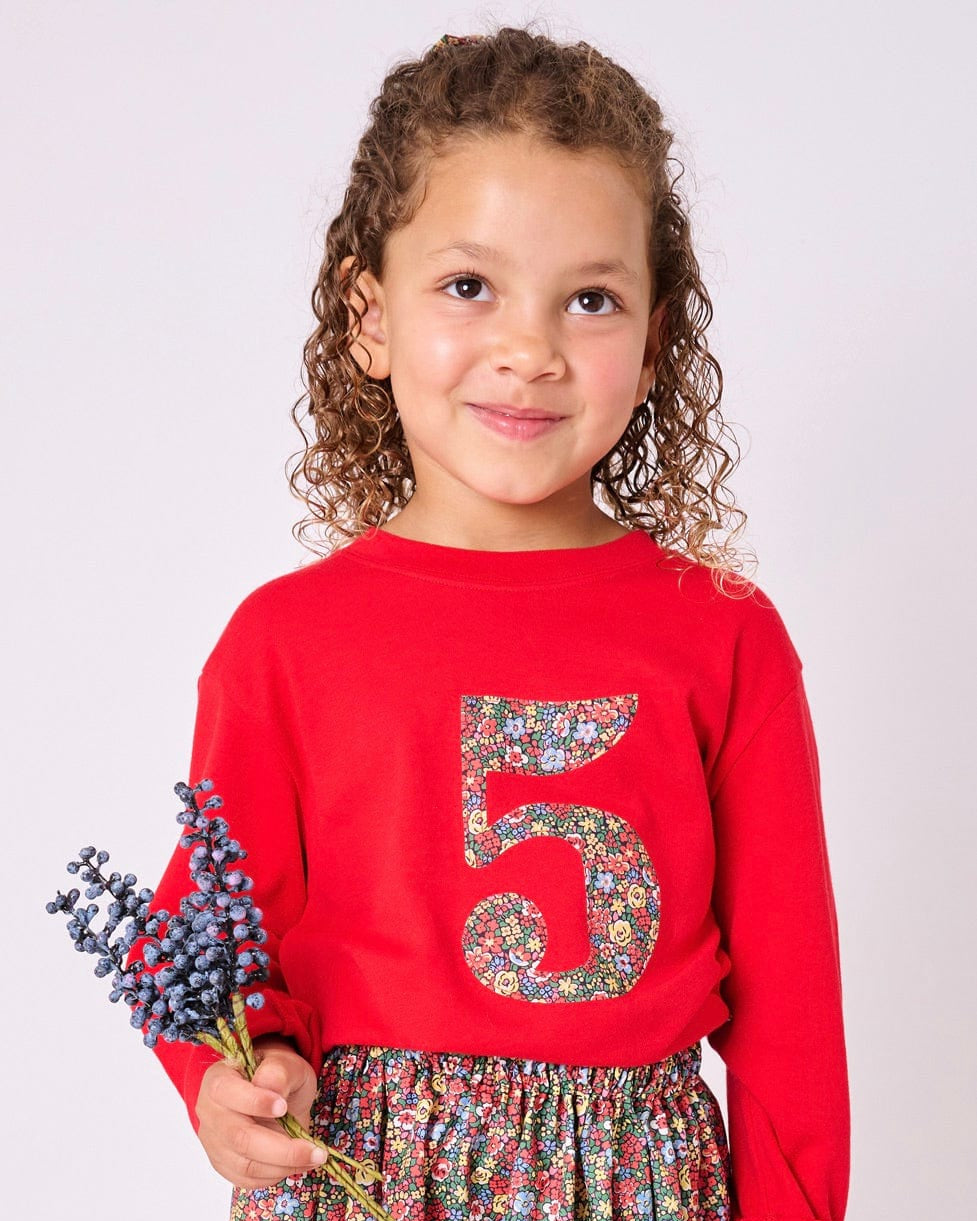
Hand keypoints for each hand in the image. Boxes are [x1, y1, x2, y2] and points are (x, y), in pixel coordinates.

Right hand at [194, 1034, 326, 1189]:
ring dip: (283, 1166)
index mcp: (218, 1079)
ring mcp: (214, 1142)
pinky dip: (276, 1175)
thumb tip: (273, 1090)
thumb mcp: (284, 1062)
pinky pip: (247, 1179)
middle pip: (239, 1137)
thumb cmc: (276, 1075)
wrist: (274, 1094)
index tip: (284, 1107)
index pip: (226, 1092)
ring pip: (244, 1165)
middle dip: (281, 1149)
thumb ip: (278, 1072)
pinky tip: (298, 1163)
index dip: (254, 1102)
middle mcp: (210, 1113)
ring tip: (314, 1156)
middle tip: (315, 1150)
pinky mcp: (224, 1164)